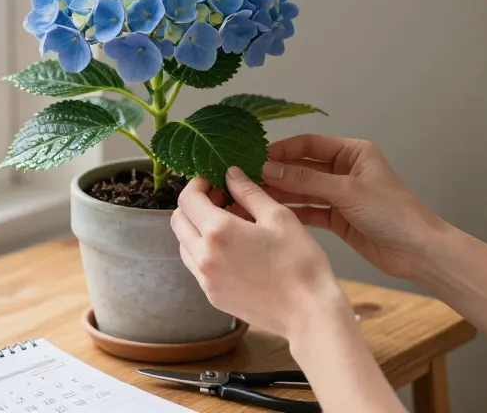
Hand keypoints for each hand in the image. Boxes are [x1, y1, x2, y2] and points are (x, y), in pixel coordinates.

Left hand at [171, 167, 346, 339]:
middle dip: (194, 204)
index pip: (188, 199)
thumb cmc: (299, 262)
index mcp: (217, 232)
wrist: (308, 313)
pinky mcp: (213, 296)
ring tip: (229, 222)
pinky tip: (232, 247)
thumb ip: (249, 192)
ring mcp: (205, 280)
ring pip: (184, 244)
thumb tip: (230, 174)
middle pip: (179, 221)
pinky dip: (205, 250)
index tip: (213, 179)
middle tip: (220, 197)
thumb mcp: (278, 217)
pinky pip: (196, 266)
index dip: (198, 184)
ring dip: (197, 228)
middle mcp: (203, 257)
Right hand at [259, 134, 451, 279]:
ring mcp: (340, 195)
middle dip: (276, 172)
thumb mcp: (347, 191)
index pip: (309, 143)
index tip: (254, 156)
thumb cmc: (393, 213)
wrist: (418, 251)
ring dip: (280, 192)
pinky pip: (308, 210)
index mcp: (353, 153)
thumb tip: (269, 168)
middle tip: (245, 178)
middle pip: (302, 166)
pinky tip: (269, 212)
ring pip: (302, 190)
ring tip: (250, 196)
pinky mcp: (337, 218)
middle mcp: (344, 171)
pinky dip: (291, 211)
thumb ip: (306, 179)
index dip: (282, 149)